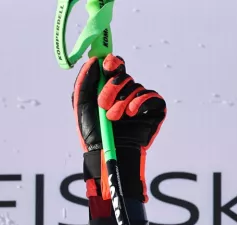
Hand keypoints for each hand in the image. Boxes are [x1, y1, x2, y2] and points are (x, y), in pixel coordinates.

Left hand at [72, 54, 165, 200]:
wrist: (105, 153)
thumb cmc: (92, 132)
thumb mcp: (82, 105)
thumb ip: (86, 82)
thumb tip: (95, 59)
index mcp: (109, 89)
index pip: (115, 66)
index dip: (113, 62)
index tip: (108, 65)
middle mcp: (125, 92)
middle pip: (124, 75)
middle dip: (112, 87)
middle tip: (103, 104)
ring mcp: (140, 101)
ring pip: (136, 87)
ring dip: (122, 102)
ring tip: (114, 118)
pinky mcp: (154, 110)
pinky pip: (151, 96)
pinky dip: (140, 102)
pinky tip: (132, 114)